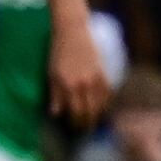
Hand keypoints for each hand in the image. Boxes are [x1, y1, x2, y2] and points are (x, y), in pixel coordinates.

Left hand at [45, 10, 113, 131]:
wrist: (72, 31)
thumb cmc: (58, 52)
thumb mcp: (52, 74)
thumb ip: (55, 95)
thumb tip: (56, 114)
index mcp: (68, 86)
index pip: (75, 112)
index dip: (76, 123)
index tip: (75, 128)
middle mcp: (83, 84)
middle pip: (89, 111)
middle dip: (88, 123)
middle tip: (86, 129)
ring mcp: (95, 78)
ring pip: (100, 104)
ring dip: (98, 115)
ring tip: (95, 121)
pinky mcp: (103, 71)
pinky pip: (108, 92)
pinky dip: (107, 102)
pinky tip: (104, 106)